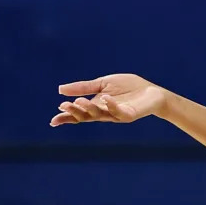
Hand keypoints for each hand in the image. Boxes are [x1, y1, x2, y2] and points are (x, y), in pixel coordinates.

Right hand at [50, 74, 167, 126]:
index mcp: (96, 106)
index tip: (53, 121)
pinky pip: (119, 112)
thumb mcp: (103, 84)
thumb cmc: (128, 88)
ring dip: (88, 108)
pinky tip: (105, 98)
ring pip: (99, 115)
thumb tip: (60, 89)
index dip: (66, 117)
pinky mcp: (129, 114)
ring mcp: (116, 115)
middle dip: (74, 112)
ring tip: (79, 101)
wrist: (152, 92)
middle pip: (86, 116)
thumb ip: (84, 87)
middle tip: (63, 106)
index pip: (79, 114)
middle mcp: (104, 113)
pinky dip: (111, 105)